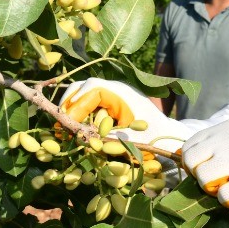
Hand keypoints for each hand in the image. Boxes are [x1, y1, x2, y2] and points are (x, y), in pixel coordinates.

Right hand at [60, 78, 190, 148]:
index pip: (91, 90)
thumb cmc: (152, 139)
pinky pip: (91, 98)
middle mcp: (116, 88)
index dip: (76, 105)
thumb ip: (104, 139)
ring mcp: (114, 92)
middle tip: (60, 122)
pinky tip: (76, 124)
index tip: (67, 123)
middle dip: (69, 102)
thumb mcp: (128, 141)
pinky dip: (81, 108)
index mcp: (121, 94)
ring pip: (85, 90)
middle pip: (84, 85)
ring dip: (73, 105)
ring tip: (65, 124)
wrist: (168, 135)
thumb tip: (81, 138)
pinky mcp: (113, 99)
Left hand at [181, 120, 228, 221]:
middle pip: (191, 161)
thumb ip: (222, 145)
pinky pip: (222, 197)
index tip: (209, 172)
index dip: (195, 163)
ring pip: (203, 179)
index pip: (190, 144)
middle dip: (201, 176)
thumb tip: (187, 159)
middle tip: (220, 183)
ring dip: (215, 189)